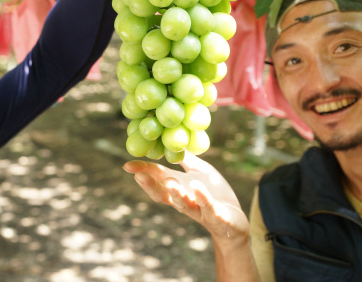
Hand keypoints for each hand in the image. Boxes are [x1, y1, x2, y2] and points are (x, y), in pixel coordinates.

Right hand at [123, 152, 248, 240]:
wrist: (235, 219)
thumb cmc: (214, 193)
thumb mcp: (199, 171)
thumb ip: (185, 159)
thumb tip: (170, 141)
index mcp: (179, 188)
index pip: (158, 179)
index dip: (143, 173)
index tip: (127, 166)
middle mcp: (184, 200)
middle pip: (164, 195)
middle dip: (151, 186)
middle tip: (139, 175)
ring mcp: (199, 209)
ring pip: (184, 204)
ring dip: (176, 194)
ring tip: (170, 181)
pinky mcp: (216, 216)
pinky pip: (209, 208)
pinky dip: (203, 198)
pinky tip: (198, 187)